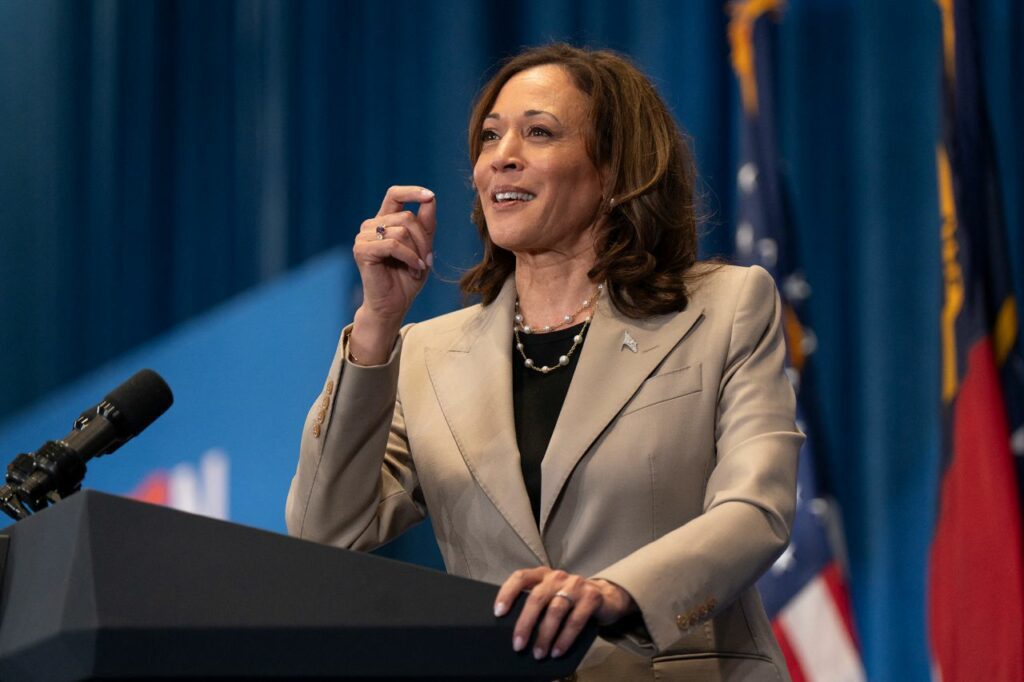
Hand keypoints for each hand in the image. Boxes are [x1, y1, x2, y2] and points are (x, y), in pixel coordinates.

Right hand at [350, 186, 436, 363]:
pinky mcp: (362, 250)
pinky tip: (414, 269)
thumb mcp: (423, 248)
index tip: (430, 196)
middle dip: (424, 239)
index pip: (394, 195)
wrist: (394, 305)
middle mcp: (371, 226)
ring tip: (419, 268)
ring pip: (402, 230)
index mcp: (384, 221)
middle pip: (407, 217)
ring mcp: (363, 237)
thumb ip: (426, 225)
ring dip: (418, 252)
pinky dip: (410, 257)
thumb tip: (430, 198)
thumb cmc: (407, 278)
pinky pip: (393, 244)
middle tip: (428, 260)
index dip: (412, 191)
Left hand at [493, 567, 636, 659]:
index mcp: (542, 575)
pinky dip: (565, 638)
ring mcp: (575, 585)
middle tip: (518, 646)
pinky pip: (575, 620)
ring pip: (555, 610)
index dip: (507, 593)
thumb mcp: (551, 595)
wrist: (606, 597)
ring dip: (545, 635)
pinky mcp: (591, 597)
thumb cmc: (569, 600)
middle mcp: (557, 577)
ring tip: (539, 654)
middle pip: (536, 598)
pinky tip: (557, 651)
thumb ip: (535, 603)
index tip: (498, 613)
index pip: (520, 577)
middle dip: (525, 624)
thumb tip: (515, 631)